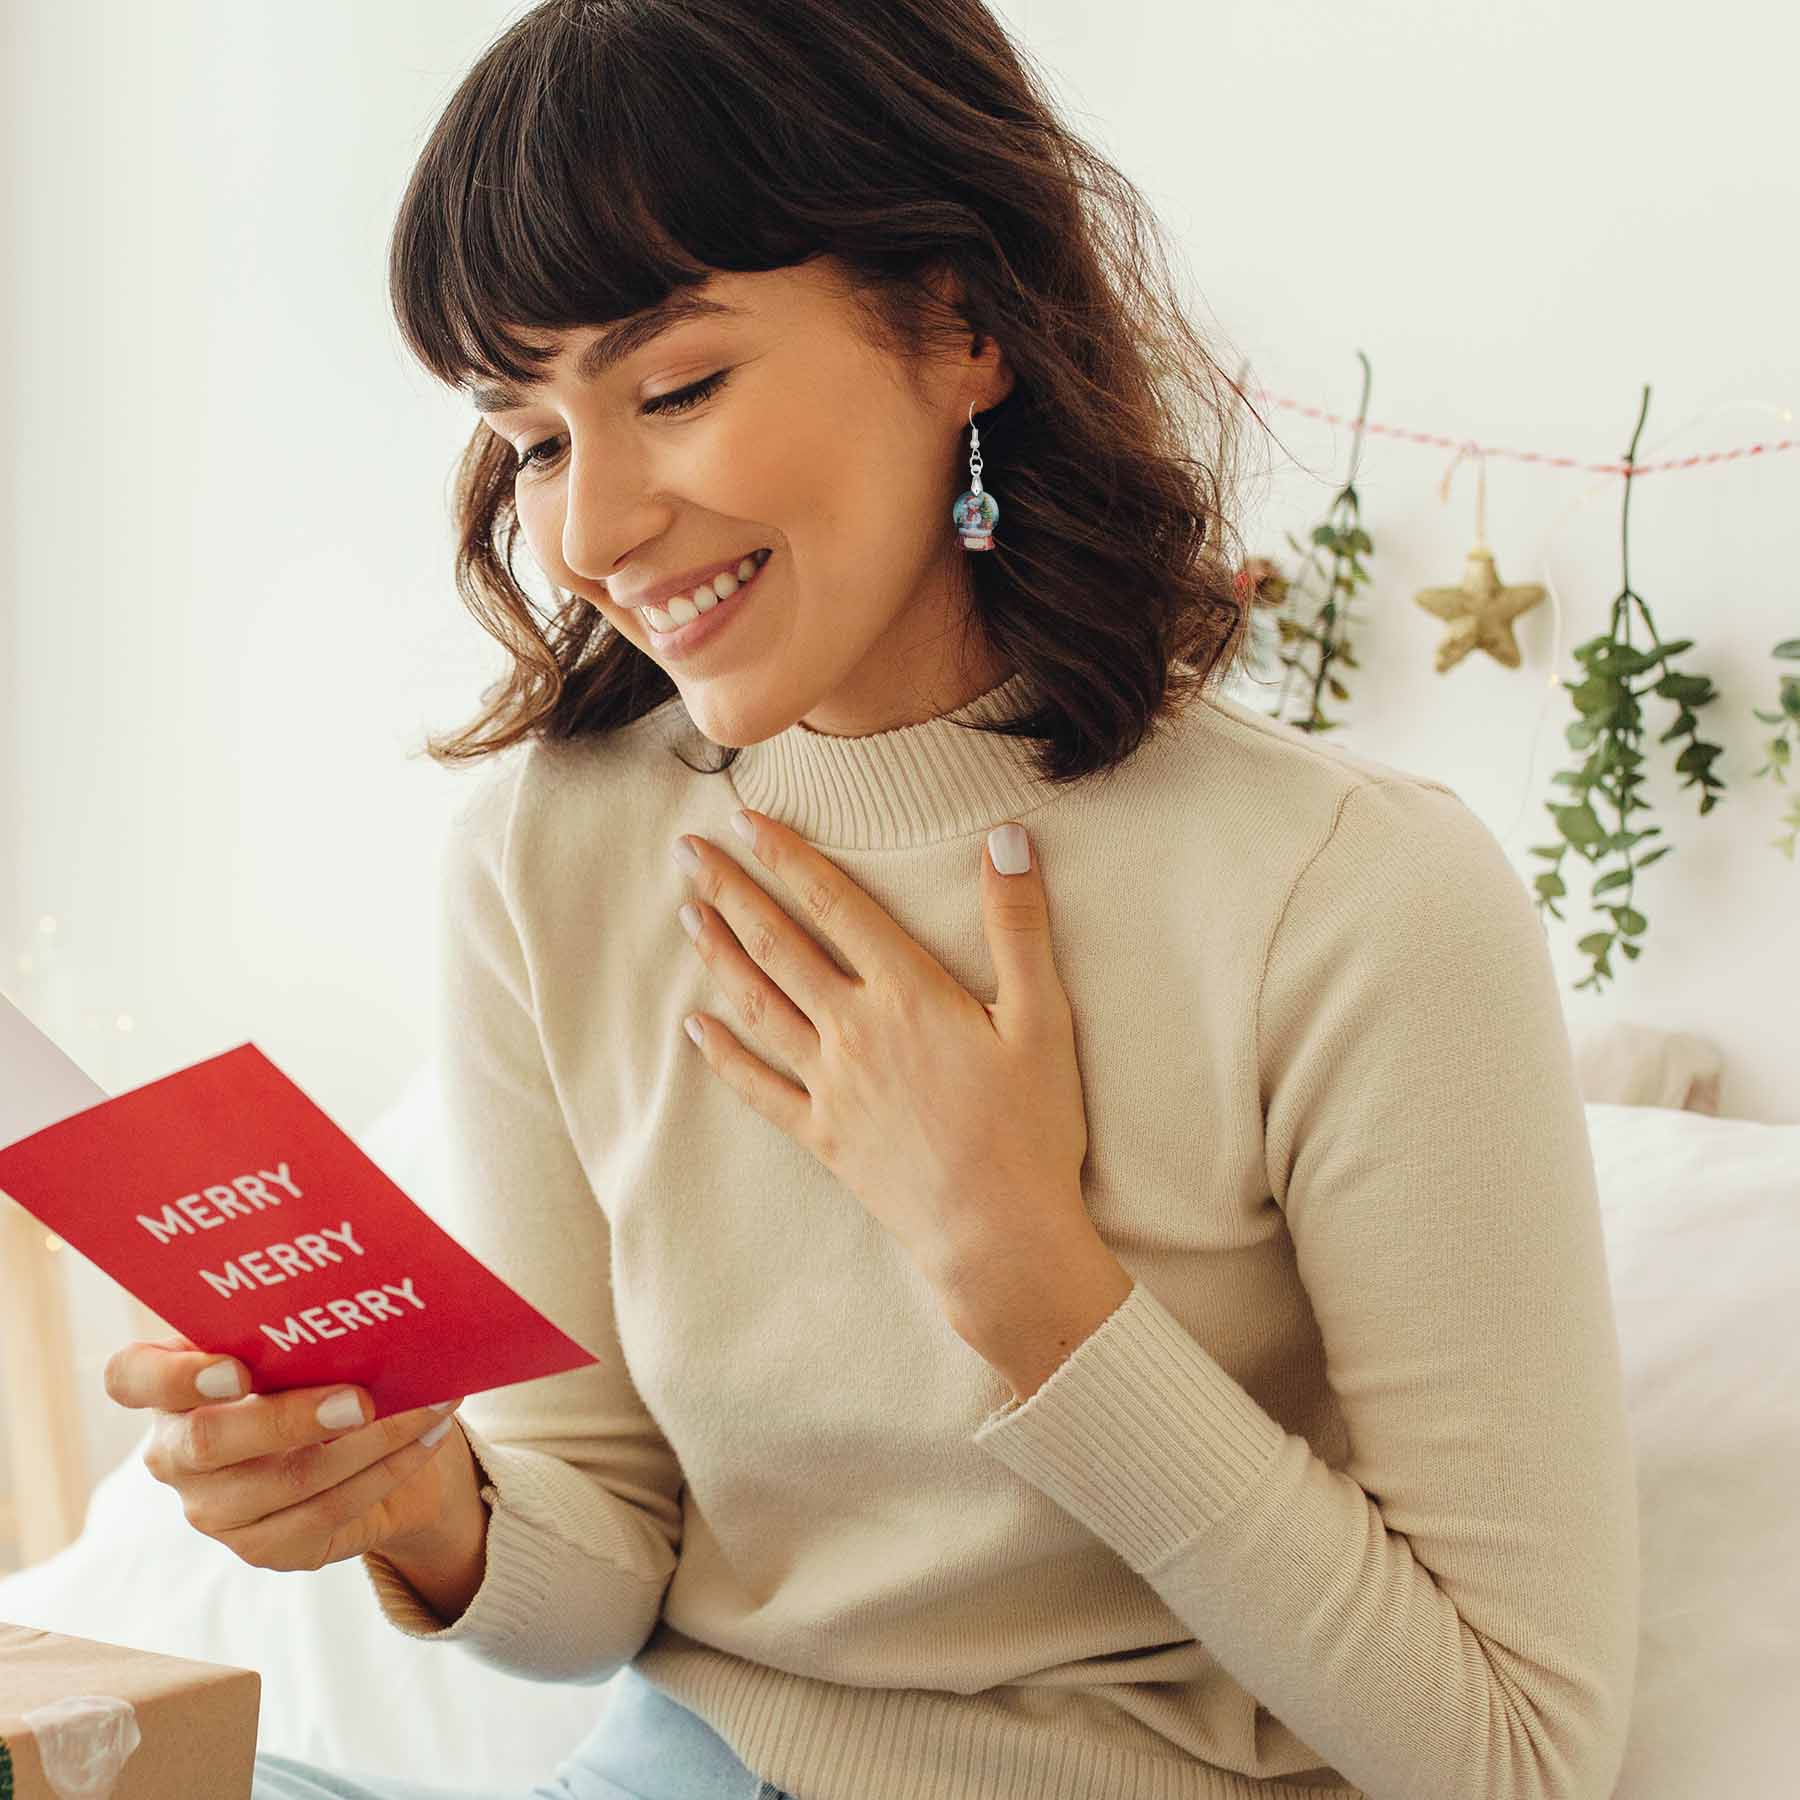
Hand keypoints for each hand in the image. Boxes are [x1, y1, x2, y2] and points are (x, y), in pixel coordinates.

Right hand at [103, 1331, 471, 1571]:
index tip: (237, 1370)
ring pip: (288, 1481)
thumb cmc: (314, 1368)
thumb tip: (362, 1296)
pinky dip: (389, 1469)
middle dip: (292, 1418)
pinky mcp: (263, 1548)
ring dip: (373, 1441)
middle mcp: (176, 1452)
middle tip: (361, 1398)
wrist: (358, 1441)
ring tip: (428, 1405)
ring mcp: (214, 1509)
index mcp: (169, 1386)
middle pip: (211, 1442)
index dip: (173, 1377)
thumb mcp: (296, 1340)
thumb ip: (298, 1324)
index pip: (130, 1377)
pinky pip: (330, 1511)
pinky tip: (428, 1437)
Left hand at [672, 810, 1097, 1313]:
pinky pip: (760, 1088)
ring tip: (688, 915)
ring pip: (759, 1006)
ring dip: (720, 956)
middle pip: (779, 945)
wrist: (999, 1233)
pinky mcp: (824, 1136)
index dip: (786, 856)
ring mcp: (832, 1084)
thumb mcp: (1044, 1018)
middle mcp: (856, 1029)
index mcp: (908, 993)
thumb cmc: (1032, 1126)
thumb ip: (1018, 924)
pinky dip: (723, 1056)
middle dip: (731, 891)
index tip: (745, 819)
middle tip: (688, 851)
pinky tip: (695, 1029)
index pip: (835, 905)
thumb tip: (1006, 837)